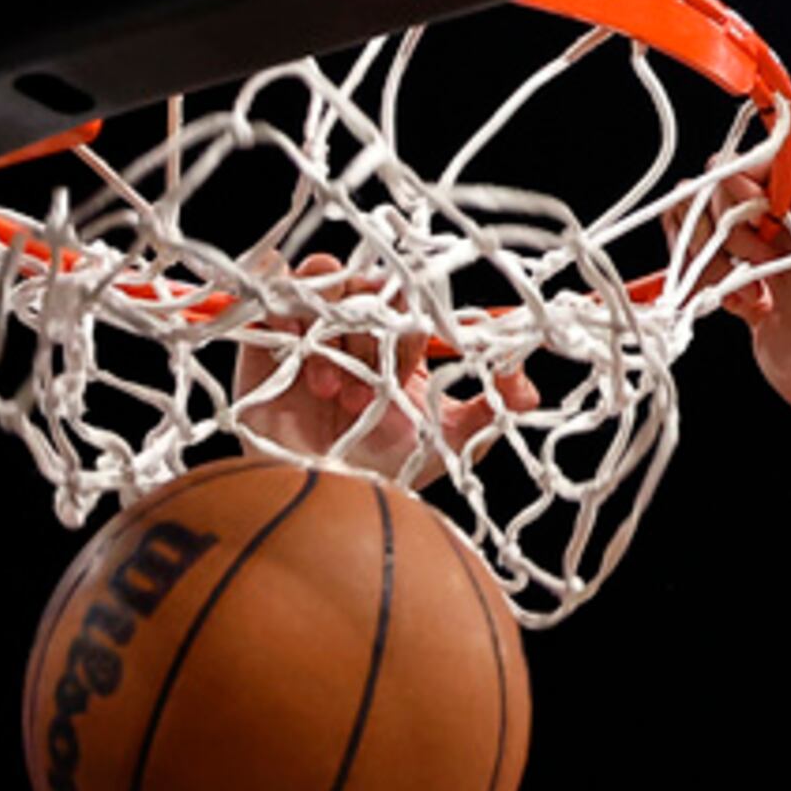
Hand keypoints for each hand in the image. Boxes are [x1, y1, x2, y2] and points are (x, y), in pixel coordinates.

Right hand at [233, 257, 536, 485]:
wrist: (323, 506)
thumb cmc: (382, 478)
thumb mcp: (447, 443)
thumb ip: (488, 410)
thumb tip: (527, 384)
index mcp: (394, 349)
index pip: (407, 302)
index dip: (409, 330)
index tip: (406, 376)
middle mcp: (351, 336)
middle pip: (366, 288)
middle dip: (370, 336)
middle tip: (362, 395)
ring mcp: (307, 336)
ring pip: (323, 284)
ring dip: (332, 330)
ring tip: (331, 390)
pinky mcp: (262, 343)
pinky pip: (271, 295)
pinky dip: (284, 302)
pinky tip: (295, 336)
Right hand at [720, 162, 790, 433]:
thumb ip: (790, 176)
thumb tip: (736, 161)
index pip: (739, 166)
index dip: (733, 186)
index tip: (751, 214)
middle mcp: (777, 224)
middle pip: (710, 201)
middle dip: (718, 227)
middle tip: (755, 256)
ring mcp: (757, 262)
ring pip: (700, 239)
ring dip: (713, 262)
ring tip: (748, 287)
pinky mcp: (744, 298)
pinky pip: (703, 279)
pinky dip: (713, 290)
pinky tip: (748, 305)